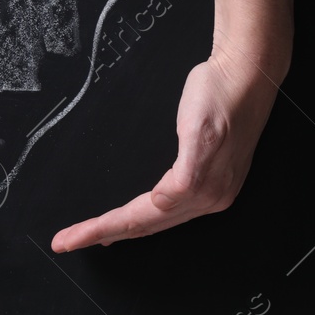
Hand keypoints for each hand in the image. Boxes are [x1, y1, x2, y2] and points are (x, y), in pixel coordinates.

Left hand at [50, 40, 284, 250]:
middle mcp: (209, 198)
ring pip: (156, 222)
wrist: (248, 71)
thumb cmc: (220, 93)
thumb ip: (186, 175)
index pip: (139, 218)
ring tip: (92, 238)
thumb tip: (162, 202)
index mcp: (201, 188)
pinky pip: (168, 210)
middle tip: (66, 242)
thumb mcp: (198, 130)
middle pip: (144, 225)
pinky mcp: (212, 179)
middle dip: (103, 234)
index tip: (68, 239)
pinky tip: (133, 218)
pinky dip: (144, 218)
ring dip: (122, 231)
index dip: (101, 229)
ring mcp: (213, 191)